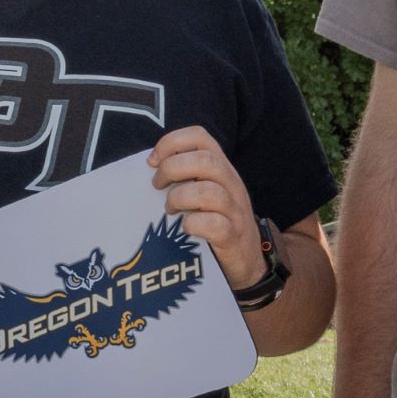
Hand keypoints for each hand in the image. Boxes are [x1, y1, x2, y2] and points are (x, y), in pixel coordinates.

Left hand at [148, 125, 260, 286]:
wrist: (247, 261)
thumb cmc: (217, 223)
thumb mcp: (206, 192)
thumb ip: (186, 177)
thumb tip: (149, 167)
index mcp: (221, 169)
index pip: (200, 137)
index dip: (171, 142)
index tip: (152, 161)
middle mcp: (232, 184)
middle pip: (204, 160)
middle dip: (171, 169)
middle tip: (157, 187)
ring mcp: (235, 210)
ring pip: (208, 192)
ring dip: (179, 198)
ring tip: (170, 210)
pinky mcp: (233, 236)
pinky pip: (213, 224)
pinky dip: (192, 224)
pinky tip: (185, 228)